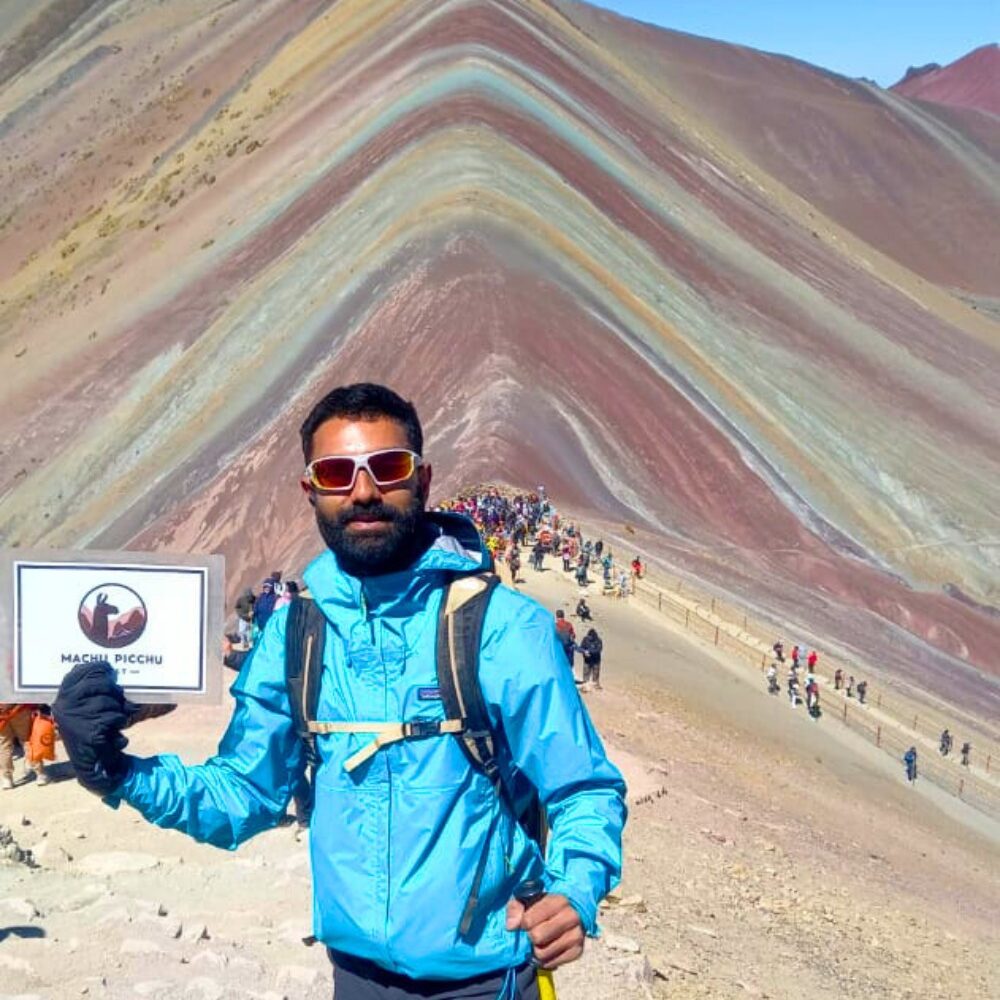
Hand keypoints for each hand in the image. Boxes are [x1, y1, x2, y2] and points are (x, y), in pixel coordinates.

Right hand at [52, 661, 136, 795]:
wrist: (93, 765)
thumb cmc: (94, 732)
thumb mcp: (89, 708)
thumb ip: (96, 691)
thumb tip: (113, 673)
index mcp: (63, 698)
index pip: (80, 672)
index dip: (98, 668)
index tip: (109, 669)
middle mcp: (65, 706)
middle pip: (101, 684)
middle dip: (115, 692)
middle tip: (121, 703)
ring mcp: (75, 719)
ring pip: (110, 702)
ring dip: (119, 712)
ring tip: (114, 724)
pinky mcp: (89, 732)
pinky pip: (114, 718)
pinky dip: (119, 725)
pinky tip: (115, 735)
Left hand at [505, 893, 584, 968]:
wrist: (569, 914)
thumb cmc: (543, 907)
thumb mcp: (527, 900)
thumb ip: (515, 909)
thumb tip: (511, 926)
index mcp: (559, 901)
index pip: (529, 920)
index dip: (523, 923)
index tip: (525, 921)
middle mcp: (571, 917)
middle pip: (537, 937)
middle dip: (531, 936)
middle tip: (533, 931)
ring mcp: (576, 935)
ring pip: (543, 953)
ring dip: (536, 949)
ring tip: (540, 940)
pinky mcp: (577, 952)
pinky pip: (551, 963)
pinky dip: (545, 959)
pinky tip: (547, 948)